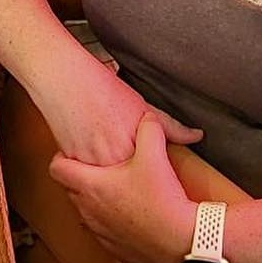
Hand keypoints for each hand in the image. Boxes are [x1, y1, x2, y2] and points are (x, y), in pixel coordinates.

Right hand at [40, 67, 202, 168]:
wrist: (65, 80)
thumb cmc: (102, 90)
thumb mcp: (142, 107)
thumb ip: (169, 127)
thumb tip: (196, 136)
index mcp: (136, 150)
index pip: (152, 175)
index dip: (151, 172)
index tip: (151, 171)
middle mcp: (114, 161)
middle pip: (129, 182)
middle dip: (131, 180)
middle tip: (128, 163)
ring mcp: (91, 164)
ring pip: (106, 183)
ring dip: (109, 178)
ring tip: (108, 158)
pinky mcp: (72, 163)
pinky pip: (85, 176)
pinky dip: (89, 171)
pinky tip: (92, 154)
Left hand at [49, 117, 198, 262]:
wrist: (182, 241)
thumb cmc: (163, 200)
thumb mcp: (156, 156)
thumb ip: (149, 129)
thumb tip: (148, 117)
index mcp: (90, 186)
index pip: (57, 168)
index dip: (62, 157)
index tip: (74, 151)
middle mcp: (88, 211)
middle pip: (69, 189)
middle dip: (79, 177)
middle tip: (96, 168)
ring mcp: (99, 232)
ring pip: (84, 212)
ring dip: (93, 200)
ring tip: (112, 189)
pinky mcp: (113, 249)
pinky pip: (101, 232)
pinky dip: (108, 221)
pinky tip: (126, 213)